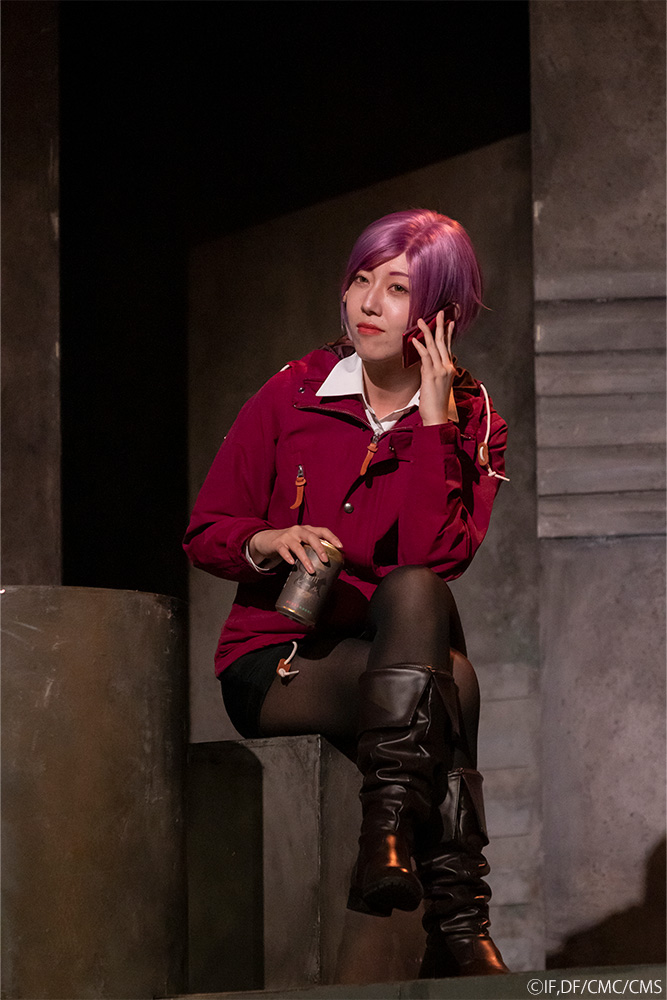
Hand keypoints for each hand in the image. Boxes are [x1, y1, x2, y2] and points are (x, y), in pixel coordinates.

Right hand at [249, 525, 342, 574]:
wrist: (267, 540)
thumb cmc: (290, 542)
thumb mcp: (302, 542)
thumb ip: (312, 548)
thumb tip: (329, 563)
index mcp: (307, 530)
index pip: (323, 530)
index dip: (332, 537)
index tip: (340, 547)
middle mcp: (298, 530)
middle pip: (311, 537)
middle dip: (319, 548)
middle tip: (325, 560)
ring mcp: (287, 536)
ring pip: (298, 546)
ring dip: (305, 559)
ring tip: (311, 570)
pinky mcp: (277, 543)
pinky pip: (283, 550)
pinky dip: (288, 557)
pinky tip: (292, 563)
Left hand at [412, 310, 455, 425]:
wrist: (437, 416)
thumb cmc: (435, 404)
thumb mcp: (436, 384)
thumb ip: (432, 372)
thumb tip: (425, 365)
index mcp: (449, 369)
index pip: (449, 347)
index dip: (448, 333)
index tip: (449, 321)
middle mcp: (447, 367)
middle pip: (443, 342)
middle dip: (441, 326)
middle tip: (440, 312)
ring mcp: (440, 370)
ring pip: (434, 346)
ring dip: (427, 332)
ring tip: (421, 320)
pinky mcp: (431, 375)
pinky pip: (425, 357)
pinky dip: (419, 346)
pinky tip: (414, 338)